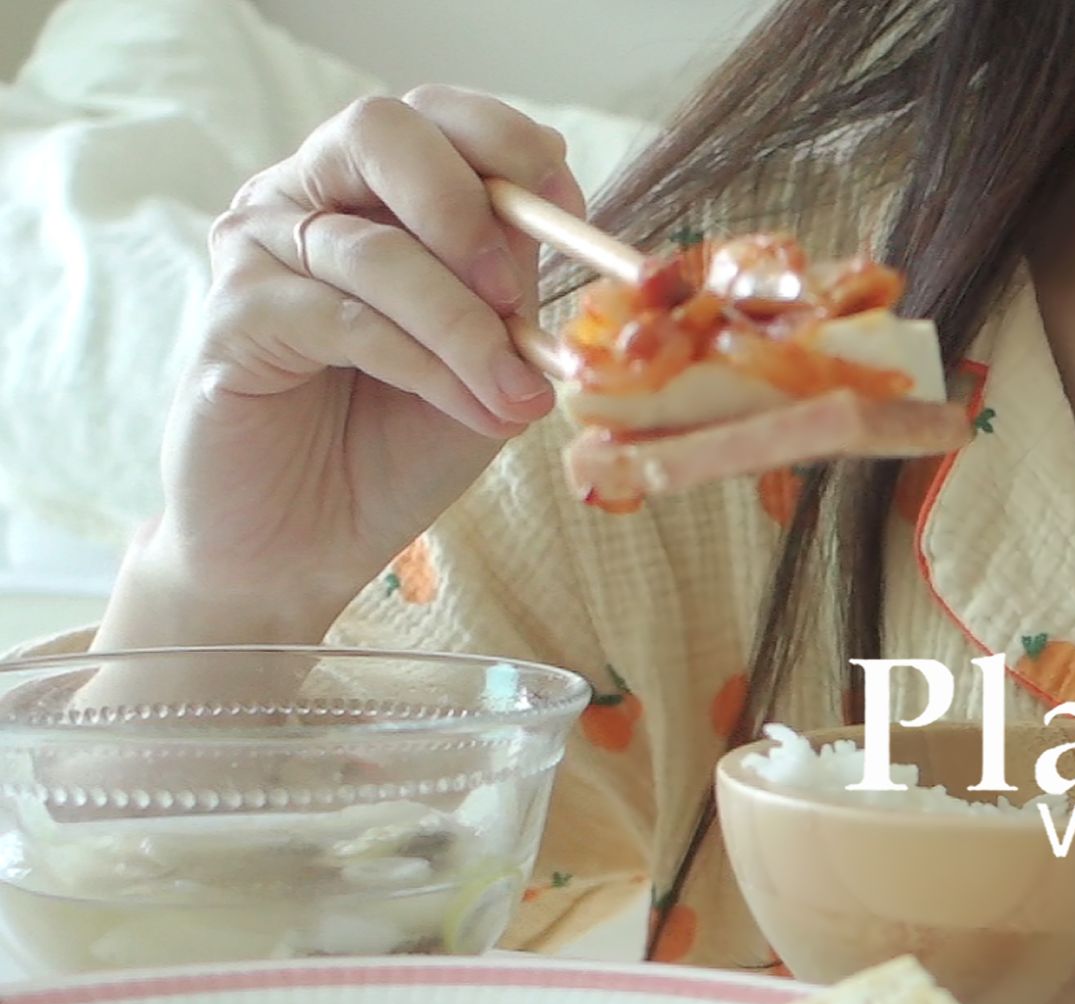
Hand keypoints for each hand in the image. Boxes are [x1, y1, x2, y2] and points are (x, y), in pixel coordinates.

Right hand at [104, 88, 584, 647]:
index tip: (569, 212)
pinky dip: (424, 367)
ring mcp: (258, 252)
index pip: (435, 115)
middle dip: (467, 203)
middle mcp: (306, 197)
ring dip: (467, 328)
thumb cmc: (396, 444)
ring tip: (518, 398)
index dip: (508, 145)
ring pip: (377, 250)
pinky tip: (472, 412)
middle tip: (519, 289)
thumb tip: (556, 225)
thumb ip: (511, 291)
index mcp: (372, 190)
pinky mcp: (232, 318)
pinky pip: (343, 320)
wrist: (307, 543)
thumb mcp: (486, 360)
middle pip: (383, 131)